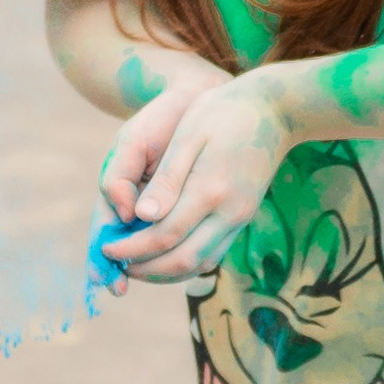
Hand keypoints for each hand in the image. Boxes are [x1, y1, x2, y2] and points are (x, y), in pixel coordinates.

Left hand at [97, 69, 294, 280]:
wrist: (277, 111)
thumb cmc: (224, 113)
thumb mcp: (188, 136)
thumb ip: (166, 179)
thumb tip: (142, 216)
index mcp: (209, 190)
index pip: (163, 235)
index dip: (131, 247)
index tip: (106, 248)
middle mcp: (229, 212)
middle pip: (183, 260)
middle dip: (146, 268)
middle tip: (117, 264)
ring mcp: (240, 218)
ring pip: (201, 263)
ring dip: (166, 272)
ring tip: (136, 265)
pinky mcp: (243, 218)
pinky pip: (213, 253)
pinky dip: (186, 263)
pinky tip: (165, 255)